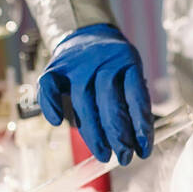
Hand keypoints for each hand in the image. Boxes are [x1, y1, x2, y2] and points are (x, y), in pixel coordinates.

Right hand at [38, 23, 152, 164]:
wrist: (87, 33)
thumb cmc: (113, 65)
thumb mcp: (130, 74)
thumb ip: (133, 101)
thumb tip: (141, 141)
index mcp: (128, 61)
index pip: (136, 96)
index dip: (141, 126)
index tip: (144, 150)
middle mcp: (102, 61)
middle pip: (109, 101)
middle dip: (118, 134)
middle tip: (124, 158)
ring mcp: (77, 65)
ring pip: (83, 100)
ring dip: (93, 132)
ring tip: (104, 154)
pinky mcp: (55, 67)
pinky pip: (48, 86)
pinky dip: (50, 103)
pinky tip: (58, 122)